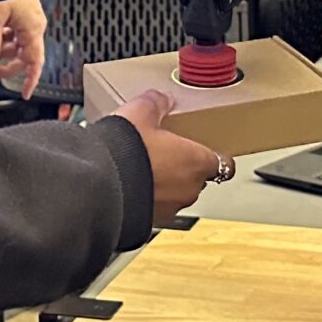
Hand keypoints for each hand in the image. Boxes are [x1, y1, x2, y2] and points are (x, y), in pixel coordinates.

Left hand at [0, 0, 48, 95]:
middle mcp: (34, 27)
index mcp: (33, 29)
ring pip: (17, 46)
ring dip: (2, 51)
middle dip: (7, 65)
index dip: (31, 79)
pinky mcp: (21, 16)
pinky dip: (2, 40)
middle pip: (24, 57)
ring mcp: (28, 21)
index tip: (26, 93)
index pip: (35, 62)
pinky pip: (14, 35)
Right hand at [104, 90, 225, 226]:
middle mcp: (189, 189)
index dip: (215, 154)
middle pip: (198, 177)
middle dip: (184, 167)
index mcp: (197, 162)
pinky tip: (130, 184)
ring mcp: (170, 209)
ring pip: (175, 193)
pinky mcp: (150, 222)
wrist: (98, 186)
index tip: (208, 148)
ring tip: (143, 167)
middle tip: (166, 152)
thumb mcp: (141, 112)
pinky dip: (147, 197)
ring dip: (165, 184)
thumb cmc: (126, 151)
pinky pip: (155, 207)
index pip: (224, 163)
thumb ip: (156, 103)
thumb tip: (159, 99)